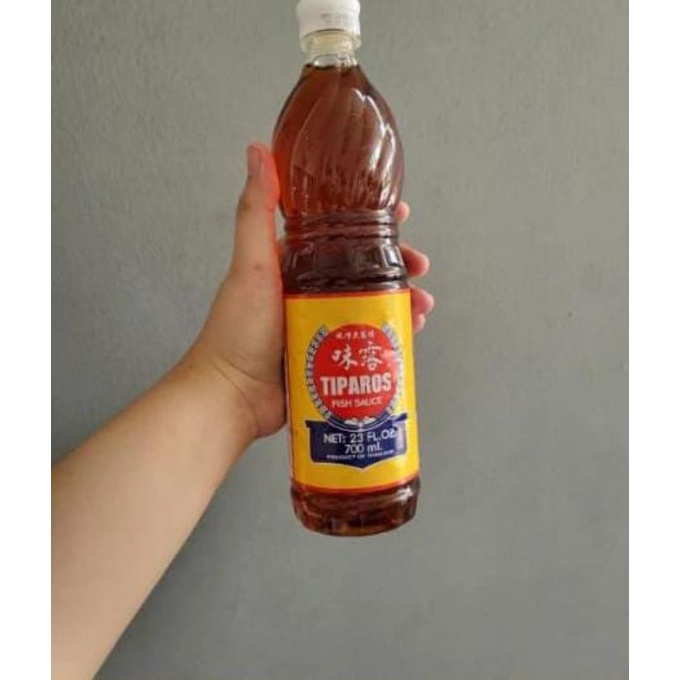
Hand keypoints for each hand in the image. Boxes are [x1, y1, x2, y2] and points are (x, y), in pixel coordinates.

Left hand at [187, 143, 433, 439]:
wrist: (232, 396)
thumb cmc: (237, 330)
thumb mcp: (252, 264)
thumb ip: (256, 211)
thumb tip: (257, 151)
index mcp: (291, 264)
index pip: (338, 233)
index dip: (371, 222)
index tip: (399, 215)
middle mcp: (308, 291)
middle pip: (363, 269)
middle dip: (397, 265)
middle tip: (419, 267)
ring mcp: (320, 324)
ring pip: (370, 304)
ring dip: (400, 300)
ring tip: (420, 305)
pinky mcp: (329, 356)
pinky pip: (366, 339)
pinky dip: (389, 334)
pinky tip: (407, 334)